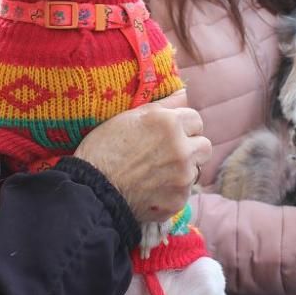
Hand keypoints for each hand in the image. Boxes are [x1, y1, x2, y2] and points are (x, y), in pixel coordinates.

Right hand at [74, 90, 210, 222]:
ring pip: (196, 170)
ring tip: (157, 173)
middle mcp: (181, 149)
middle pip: (204, 146)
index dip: (183, 126)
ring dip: (183, 170)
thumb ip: (163, 105)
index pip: (196, 119)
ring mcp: (182, 177)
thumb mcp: (128, 117)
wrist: (91, 191)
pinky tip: (152, 190)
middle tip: (169, 153)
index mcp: (169, 123)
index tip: (171, 133)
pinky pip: (184, 193)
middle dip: (191, 148)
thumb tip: (184, 92)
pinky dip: (172, 192)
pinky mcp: (178, 201)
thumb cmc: (103, 149)